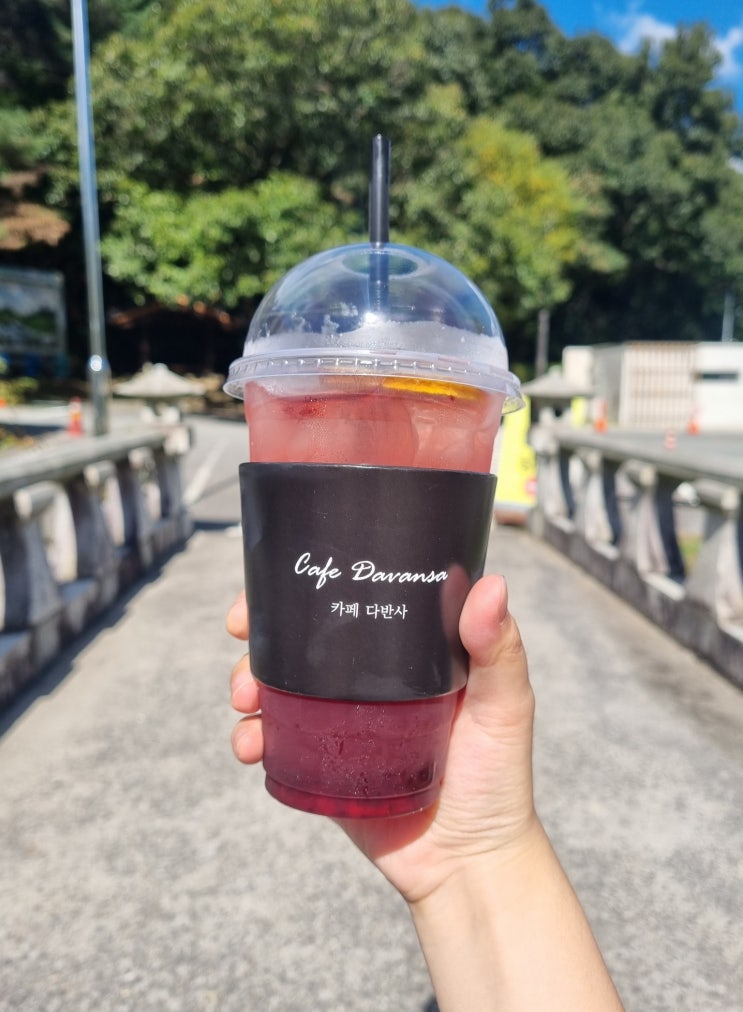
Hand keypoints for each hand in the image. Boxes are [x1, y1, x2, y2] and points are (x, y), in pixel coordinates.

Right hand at [228, 574, 537, 904]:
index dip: (311, 583)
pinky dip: (251, 736)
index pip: (354, 601)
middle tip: (242, 630)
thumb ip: (500, 650)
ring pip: (278, 684)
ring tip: (245, 699)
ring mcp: (339, 720)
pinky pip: (274, 741)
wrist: (467, 865)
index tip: (279, 575)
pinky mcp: (321, 762)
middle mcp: (368, 679)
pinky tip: (250, 744)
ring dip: (247, 680)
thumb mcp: (505, 706)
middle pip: (301, 639)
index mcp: (407, 653)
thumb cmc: (498, 779)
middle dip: (261, 629)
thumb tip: (492, 585)